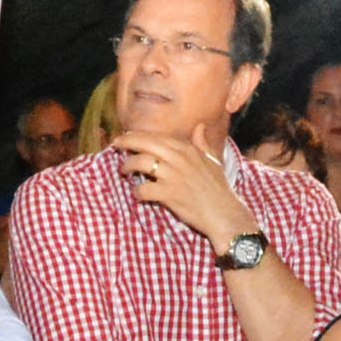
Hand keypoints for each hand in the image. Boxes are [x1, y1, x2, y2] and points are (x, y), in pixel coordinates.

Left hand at [112, 128, 254, 247]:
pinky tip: (138, 194)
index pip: (157, 136)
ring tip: (124, 171)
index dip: (139, 135)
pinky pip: (143, 189)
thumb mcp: (213, 161)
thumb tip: (199, 127)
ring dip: (128, 166)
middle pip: (145, 143)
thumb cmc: (219, 189)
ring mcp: (173, 176)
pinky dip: (137, 192)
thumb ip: (202, 143)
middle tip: (116, 145)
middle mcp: (179, 159)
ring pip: (140, 163)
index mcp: (187, 149)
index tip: (129, 137)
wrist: (224, 214)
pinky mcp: (169, 194)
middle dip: (126, 142)